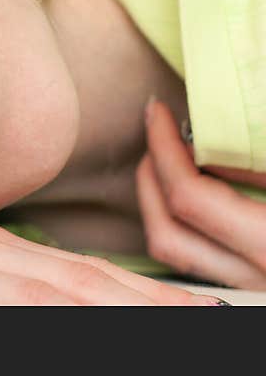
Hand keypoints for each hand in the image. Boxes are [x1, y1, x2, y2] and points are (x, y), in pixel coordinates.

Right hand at [0, 217, 219, 304]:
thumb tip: (23, 300)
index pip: (77, 276)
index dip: (146, 293)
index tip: (202, 310)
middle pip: (82, 287)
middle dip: (156, 305)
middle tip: (222, 317)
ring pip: (51, 298)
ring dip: (122, 310)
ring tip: (191, 321)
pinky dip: (47, 319)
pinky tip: (90, 321)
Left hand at [136, 98, 265, 289]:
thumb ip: (255, 163)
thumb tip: (204, 147)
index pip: (188, 197)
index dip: (165, 148)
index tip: (158, 112)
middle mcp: (252, 282)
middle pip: (165, 230)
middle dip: (150, 174)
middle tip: (157, 134)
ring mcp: (245, 293)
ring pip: (173, 251)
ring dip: (157, 201)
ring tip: (168, 159)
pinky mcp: (243, 294)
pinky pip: (194, 260)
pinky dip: (180, 223)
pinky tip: (192, 192)